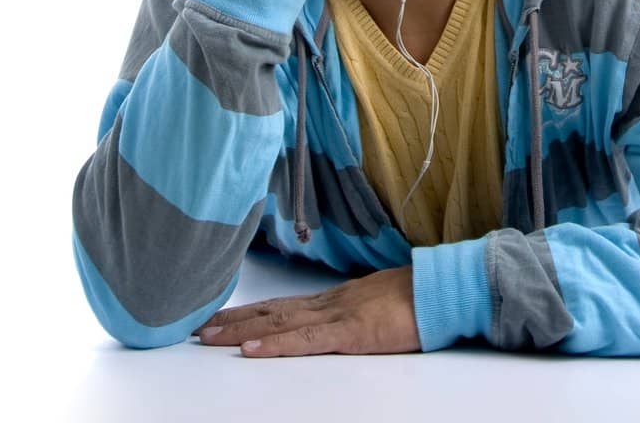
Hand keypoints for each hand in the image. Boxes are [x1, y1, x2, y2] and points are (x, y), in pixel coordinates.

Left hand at [193, 266, 420, 356]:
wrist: (443, 290)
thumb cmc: (416, 299)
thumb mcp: (376, 305)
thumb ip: (351, 312)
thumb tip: (333, 322)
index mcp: (334, 299)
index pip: (281, 304)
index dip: (249, 311)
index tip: (219, 317)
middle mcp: (328, 303)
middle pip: (271, 310)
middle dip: (233, 320)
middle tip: (197, 328)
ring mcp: (338, 315)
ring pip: (280, 322)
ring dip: (241, 330)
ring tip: (210, 337)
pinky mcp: (352, 333)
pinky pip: (306, 340)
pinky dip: (277, 344)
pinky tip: (253, 349)